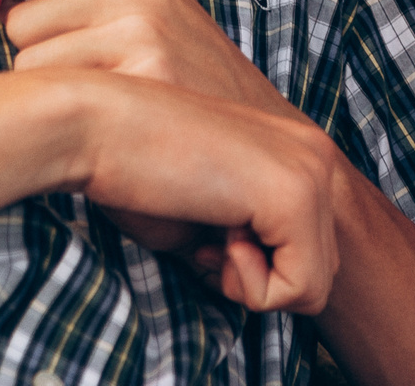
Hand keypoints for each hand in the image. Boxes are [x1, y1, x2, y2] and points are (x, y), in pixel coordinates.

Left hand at [6, 0, 289, 118]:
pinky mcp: (142, 74)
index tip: (20, 25)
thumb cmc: (181, 90)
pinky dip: (63, 122)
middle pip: (19, 20)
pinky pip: (48, 94)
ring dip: (49, 93)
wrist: (259, 150)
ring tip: (101, 111)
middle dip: (37, 57)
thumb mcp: (143, 18)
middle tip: (86, 89)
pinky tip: (105, 132)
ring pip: (26, 60)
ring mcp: (142, 26)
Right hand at [70, 74, 342, 314]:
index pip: (308, 248)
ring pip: (314, 285)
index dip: (251, 265)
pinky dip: (250, 287)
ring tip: (208, 236)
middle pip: (319, 268)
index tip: (203, 230)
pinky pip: (299, 290)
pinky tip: (215, 236)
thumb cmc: (132, 170)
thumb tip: (273, 285)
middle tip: (203, 239)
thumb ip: (250, 240)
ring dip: (252, 283)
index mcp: (295, 150)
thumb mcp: (207, 211)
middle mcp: (315, 154)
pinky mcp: (295, 196)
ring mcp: (311, 172)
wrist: (96, 124)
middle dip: (257, 276)